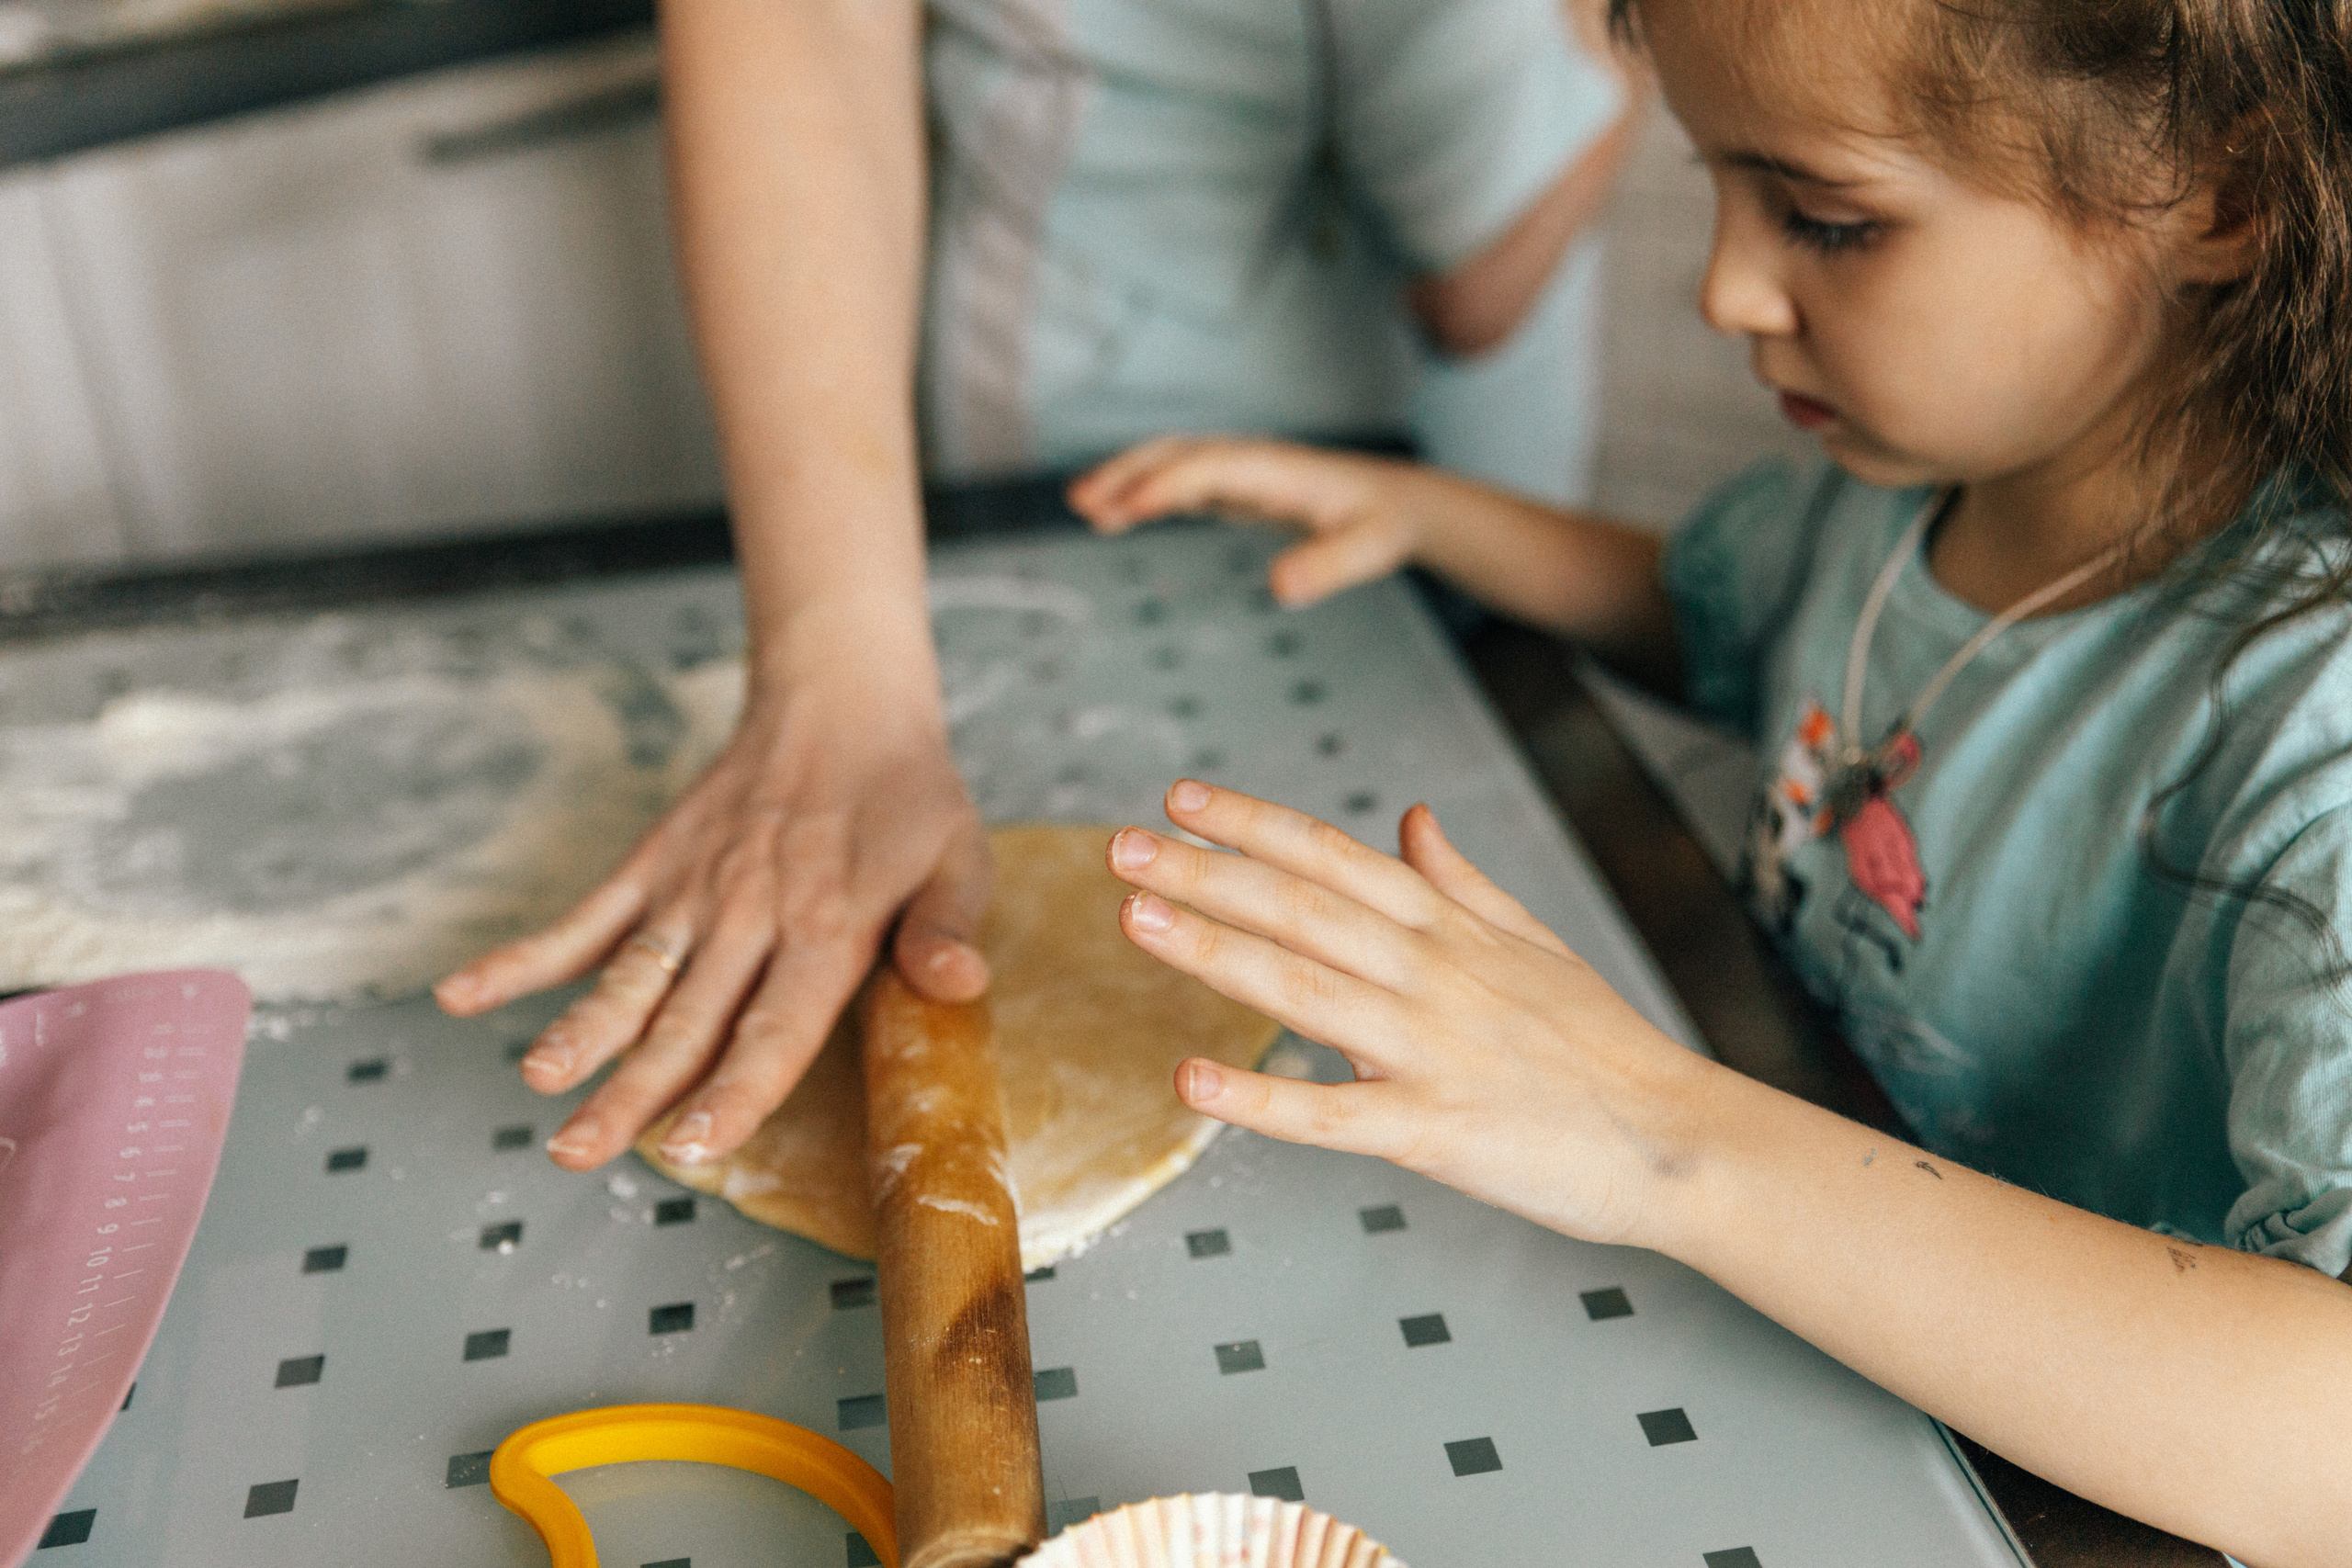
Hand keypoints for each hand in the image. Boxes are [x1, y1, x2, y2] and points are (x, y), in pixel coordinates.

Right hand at [434, 672, 988, 1171]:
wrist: (841, 699)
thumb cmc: (907, 796)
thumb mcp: (959, 857)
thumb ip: (948, 928)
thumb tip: (960, 988)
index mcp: (829, 925)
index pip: (778, 1025)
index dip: (736, 1088)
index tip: (693, 1141)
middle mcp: (750, 912)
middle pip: (687, 1018)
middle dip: (632, 1090)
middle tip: (580, 1152)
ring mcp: (691, 888)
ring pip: (629, 975)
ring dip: (578, 1032)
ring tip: (537, 1083)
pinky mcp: (652, 864)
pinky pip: (581, 919)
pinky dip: (520, 958)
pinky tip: (462, 997)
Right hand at [1068, 437, 1432, 607]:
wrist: (1394, 502)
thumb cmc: (1381, 524)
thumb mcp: (1368, 550)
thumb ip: (1328, 567)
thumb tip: (1282, 588)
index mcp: (1277, 469)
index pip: (1209, 469)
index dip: (1167, 487)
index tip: (1126, 512)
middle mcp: (1250, 460)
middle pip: (1177, 455)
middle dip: (1127, 473)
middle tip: (1081, 502)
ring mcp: (1238, 470)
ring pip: (1170, 463)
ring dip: (1124, 479)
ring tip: (1080, 507)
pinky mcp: (1232, 486)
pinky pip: (1177, 482)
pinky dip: (1141, 493)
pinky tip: (1112, 517)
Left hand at [1105, 779, 1715, 1246]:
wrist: (1678, 1138)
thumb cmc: (1603, 1046)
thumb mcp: (1536, 941)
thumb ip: (1462, 880)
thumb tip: (1411, 818)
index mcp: (1448, 927)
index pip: (1331, 856)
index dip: (1249, 823)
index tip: (1179, 798)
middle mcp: (1430, 974)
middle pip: (1299, 908)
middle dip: (1203, 872)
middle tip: (1121, 846)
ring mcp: (1429, 1050)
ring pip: (1302, 990)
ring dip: (1213, 950)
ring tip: (1135, 920)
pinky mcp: (1434, 1131)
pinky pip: (1332, 1114)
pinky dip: (1259, 1099)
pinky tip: (1192, 1080)